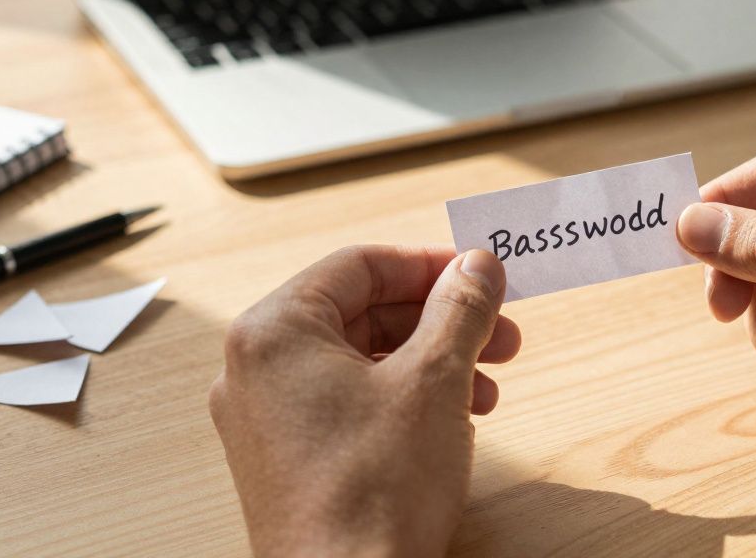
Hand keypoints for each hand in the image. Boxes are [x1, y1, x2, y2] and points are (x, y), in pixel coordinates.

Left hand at [209, 245, 518, 556]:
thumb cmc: (376, 490)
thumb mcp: (434, 380)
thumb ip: (460, 308)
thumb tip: (478, 264)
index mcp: (274, 332)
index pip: (360, 266)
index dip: (430, 266)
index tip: (480, 276)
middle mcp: (255, 369)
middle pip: (361, 312)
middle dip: (440, 321)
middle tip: (500, 334)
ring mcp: (265, 418)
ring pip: (360, 360)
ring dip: (430, 362)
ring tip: (487, 389)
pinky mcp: (284, 458)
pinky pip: (347, 403)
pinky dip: (401, 399)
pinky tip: (451, 422)